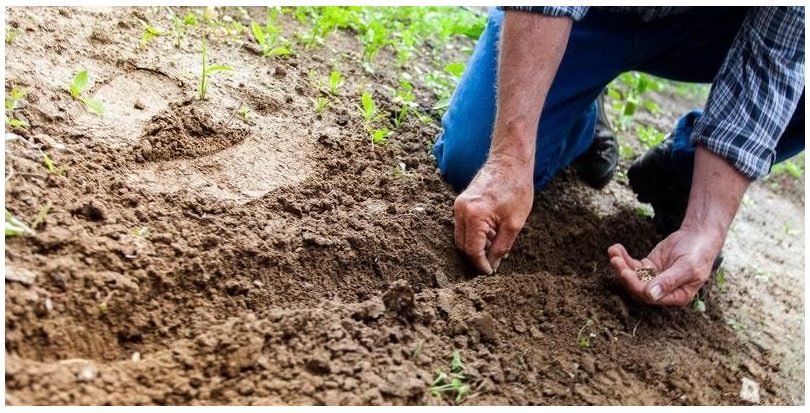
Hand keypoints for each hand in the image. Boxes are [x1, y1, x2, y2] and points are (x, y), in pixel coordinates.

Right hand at [453, 157, 532, 273]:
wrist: (510, 161)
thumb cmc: (516, 188)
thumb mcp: (514, 223)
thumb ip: (501, 247)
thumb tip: (493, 264)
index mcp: (474, 216)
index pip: (472, 250)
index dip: (481, 264)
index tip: (490, 272)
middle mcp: (461, 210)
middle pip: (462, 245)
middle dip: (476, 257)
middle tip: (493, 263)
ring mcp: (459, 205)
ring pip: (461, 236)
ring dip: (476, 245)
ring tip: (496, 245)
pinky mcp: (461, 202)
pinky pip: (463, 225)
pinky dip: (475, 234)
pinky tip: (491, 233)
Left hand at [607, 227, 722, 305]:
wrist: (699, 236)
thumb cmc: (698, 253)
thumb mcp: (687, 267)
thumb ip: (669, 281)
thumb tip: (651, 295)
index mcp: (676, 296)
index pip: (650, 297)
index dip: (636, 285)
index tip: (625, 272)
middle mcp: (663, 291)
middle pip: (637, 288)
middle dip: (624, 274)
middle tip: (615, 260)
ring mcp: (654, 278)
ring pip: (632, 276)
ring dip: (621, 265)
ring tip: (613, 251)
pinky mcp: (649, 267)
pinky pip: (633, 265)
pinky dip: (623, 258)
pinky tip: (616, 248)